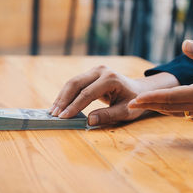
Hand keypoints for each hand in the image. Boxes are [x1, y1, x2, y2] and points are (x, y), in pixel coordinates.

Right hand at [49, 66, 178, 125]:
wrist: (138, 90)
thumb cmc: (133, 102)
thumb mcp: (125, 111)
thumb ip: (107, 115)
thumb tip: (89, 121)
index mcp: (110, 79)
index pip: (87, 93)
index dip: (74, 106)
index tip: (64, 117)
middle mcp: (101, 71)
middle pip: (75, 83)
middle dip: (63, 100)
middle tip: (54, 114)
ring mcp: (94, 70)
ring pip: (72, 82)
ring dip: (62, 97)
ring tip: (53, 111)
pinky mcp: (90, 74)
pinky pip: (75, 83)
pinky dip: (66, 94)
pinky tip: (59, 105)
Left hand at [128, 40, 192, 114]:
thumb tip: (184, 43)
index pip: (170, 97)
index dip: (150, 99)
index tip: (133, 100)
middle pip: (169, 107)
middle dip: (149, 105)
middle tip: (129, 105)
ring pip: (177, 111)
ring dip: (159, 108)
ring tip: (142, 105)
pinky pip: (186, 111)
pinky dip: (172, 109)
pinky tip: (166, 106)